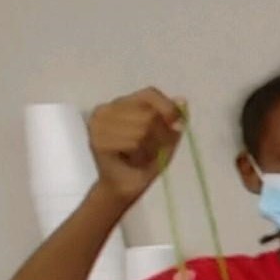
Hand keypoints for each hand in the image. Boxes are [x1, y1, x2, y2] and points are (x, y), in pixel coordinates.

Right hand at [87, 88, 183, 203]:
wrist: (126, 185)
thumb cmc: (146, 160)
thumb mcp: (167, 139)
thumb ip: (173, 119)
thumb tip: (182, 100)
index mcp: (125, 102)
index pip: (150, 94)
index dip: (167, 107)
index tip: (176, 124)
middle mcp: (108, 107)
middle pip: (149, 115)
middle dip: (159, 136)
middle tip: (152, 149)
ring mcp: (99, 123)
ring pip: (141, 130)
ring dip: (148, 148)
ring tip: (139, 155)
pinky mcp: (97, 140)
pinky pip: (131, 143)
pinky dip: (138, 155)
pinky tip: (129, 159)